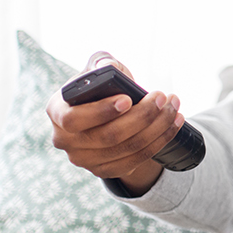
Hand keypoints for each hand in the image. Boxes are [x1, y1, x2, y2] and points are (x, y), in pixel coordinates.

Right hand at [45, 53, 177, 193]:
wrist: (107, 114)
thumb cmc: (100, 88)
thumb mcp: (97, 71)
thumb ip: (101, 63)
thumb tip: (107, 66)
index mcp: (57, 112)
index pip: (73, 118)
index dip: (101, 111)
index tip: (128, 99)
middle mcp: (65, 140)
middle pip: (108, 136)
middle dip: (142, 115)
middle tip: (163, 97)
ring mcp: (84, 159)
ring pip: (128, 148)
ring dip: (158, 127)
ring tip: (174, 106)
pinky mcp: (104, 170)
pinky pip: (137, 159)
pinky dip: (160, 140)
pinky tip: (175, 123)